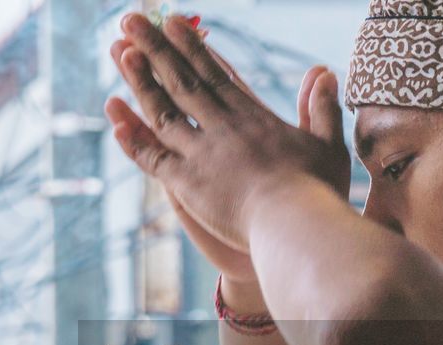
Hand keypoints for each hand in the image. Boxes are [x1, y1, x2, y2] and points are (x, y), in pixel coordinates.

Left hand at [104, 13, 350, 252]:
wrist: (296, 224)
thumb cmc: (318, 192)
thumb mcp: (328, 144)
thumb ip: (323, 108)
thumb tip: (324, 71)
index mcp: (254, 118)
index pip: (217, 75)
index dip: (194, 48)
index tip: (175, 23)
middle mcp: (223, 127)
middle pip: (183, 81)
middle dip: (156, 48)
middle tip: (132, 21)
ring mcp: (201, 153)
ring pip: (162, 110)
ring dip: (139, 79)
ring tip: (118, 50)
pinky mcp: (186, 182)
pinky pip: (152, 156)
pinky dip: (133, 136)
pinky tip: (114, 115)